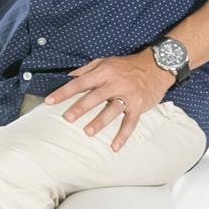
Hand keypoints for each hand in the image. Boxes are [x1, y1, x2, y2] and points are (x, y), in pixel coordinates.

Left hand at [44, 52, 170, 151]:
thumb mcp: (106, 61)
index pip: (80, 82)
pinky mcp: (139, 106)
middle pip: (95, 96)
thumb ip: (87, 69)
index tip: (50, 101)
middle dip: (81, 107)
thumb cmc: (128, 65)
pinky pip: (130, 122)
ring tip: (87, 132)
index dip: (64, 92)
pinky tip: (115, 147)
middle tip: (68, 118)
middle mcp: (115, 83)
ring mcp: (128, 95)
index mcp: (104, 71)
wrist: (157, 66)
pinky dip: (123, 135)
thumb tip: (68, 77)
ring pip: (112, 110)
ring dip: (100, 122)